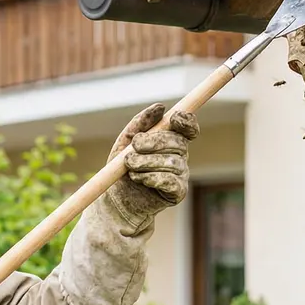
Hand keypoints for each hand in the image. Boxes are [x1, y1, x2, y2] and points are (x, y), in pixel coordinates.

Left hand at [106, 103, 198, 225]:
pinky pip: (171, 181)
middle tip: (134, 146)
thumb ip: (141, 122)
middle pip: (177, 142)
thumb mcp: (126, 140)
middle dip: (154, 142)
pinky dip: (153, 178)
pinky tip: (139, 178)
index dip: (186, 121)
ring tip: (129, 166)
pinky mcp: (178, 192)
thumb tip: (160, 107)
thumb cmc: (122, 166)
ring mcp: (181, 174)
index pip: (188, 128)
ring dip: (147, 162)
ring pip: (172, 162)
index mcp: (171, 140)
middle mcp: (180, 155)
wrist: (116, 197)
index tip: (174, 118)